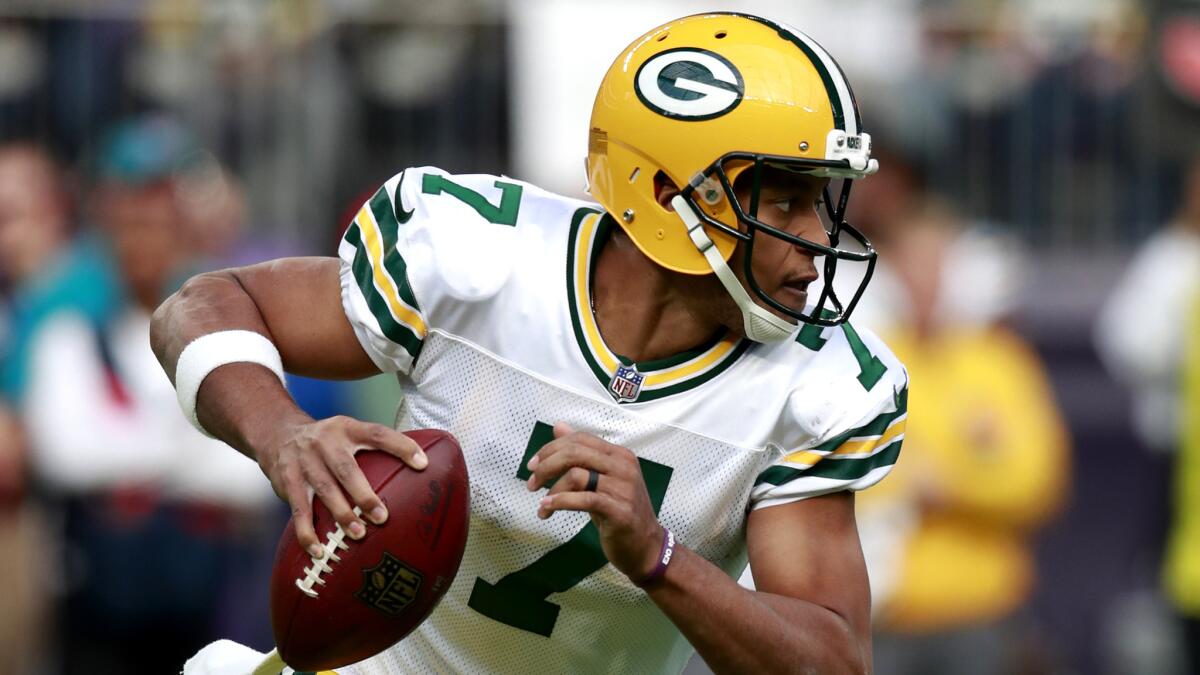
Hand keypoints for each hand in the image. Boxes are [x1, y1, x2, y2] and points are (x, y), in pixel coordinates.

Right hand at [257, 415, 427, 557]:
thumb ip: (374, 447)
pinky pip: (299, 510)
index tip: (423, 464)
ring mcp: (305, 462)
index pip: (378, 434)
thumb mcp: (348, 432)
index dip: (401, 446)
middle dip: (364, 495)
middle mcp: (325, 442)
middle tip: (382, 517)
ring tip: (357, 535)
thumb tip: (419, 468)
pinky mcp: (288, 481)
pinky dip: (307, 532)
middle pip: (346, 468)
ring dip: (341, 514)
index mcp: (347, 429)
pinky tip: (318, 550)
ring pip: (324, 490)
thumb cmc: (327, 441)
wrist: (278, 434)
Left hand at [525, 423, 663, 581]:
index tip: (533, 464)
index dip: (552, 448)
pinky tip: (547, 508)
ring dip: (551, 490)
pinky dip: (560, 502)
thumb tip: (558, 427)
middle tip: (531, 482)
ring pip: (576, 476)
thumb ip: (582, 453)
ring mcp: (623, 488)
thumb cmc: (620, 512)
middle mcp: (623, 467)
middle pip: (575, 452)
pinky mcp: (620, 511)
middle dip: (546, 466)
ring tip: (543, 505)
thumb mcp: (601, 479)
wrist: (645, 546)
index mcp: (619, 455)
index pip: (580, 439)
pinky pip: (584, 500)